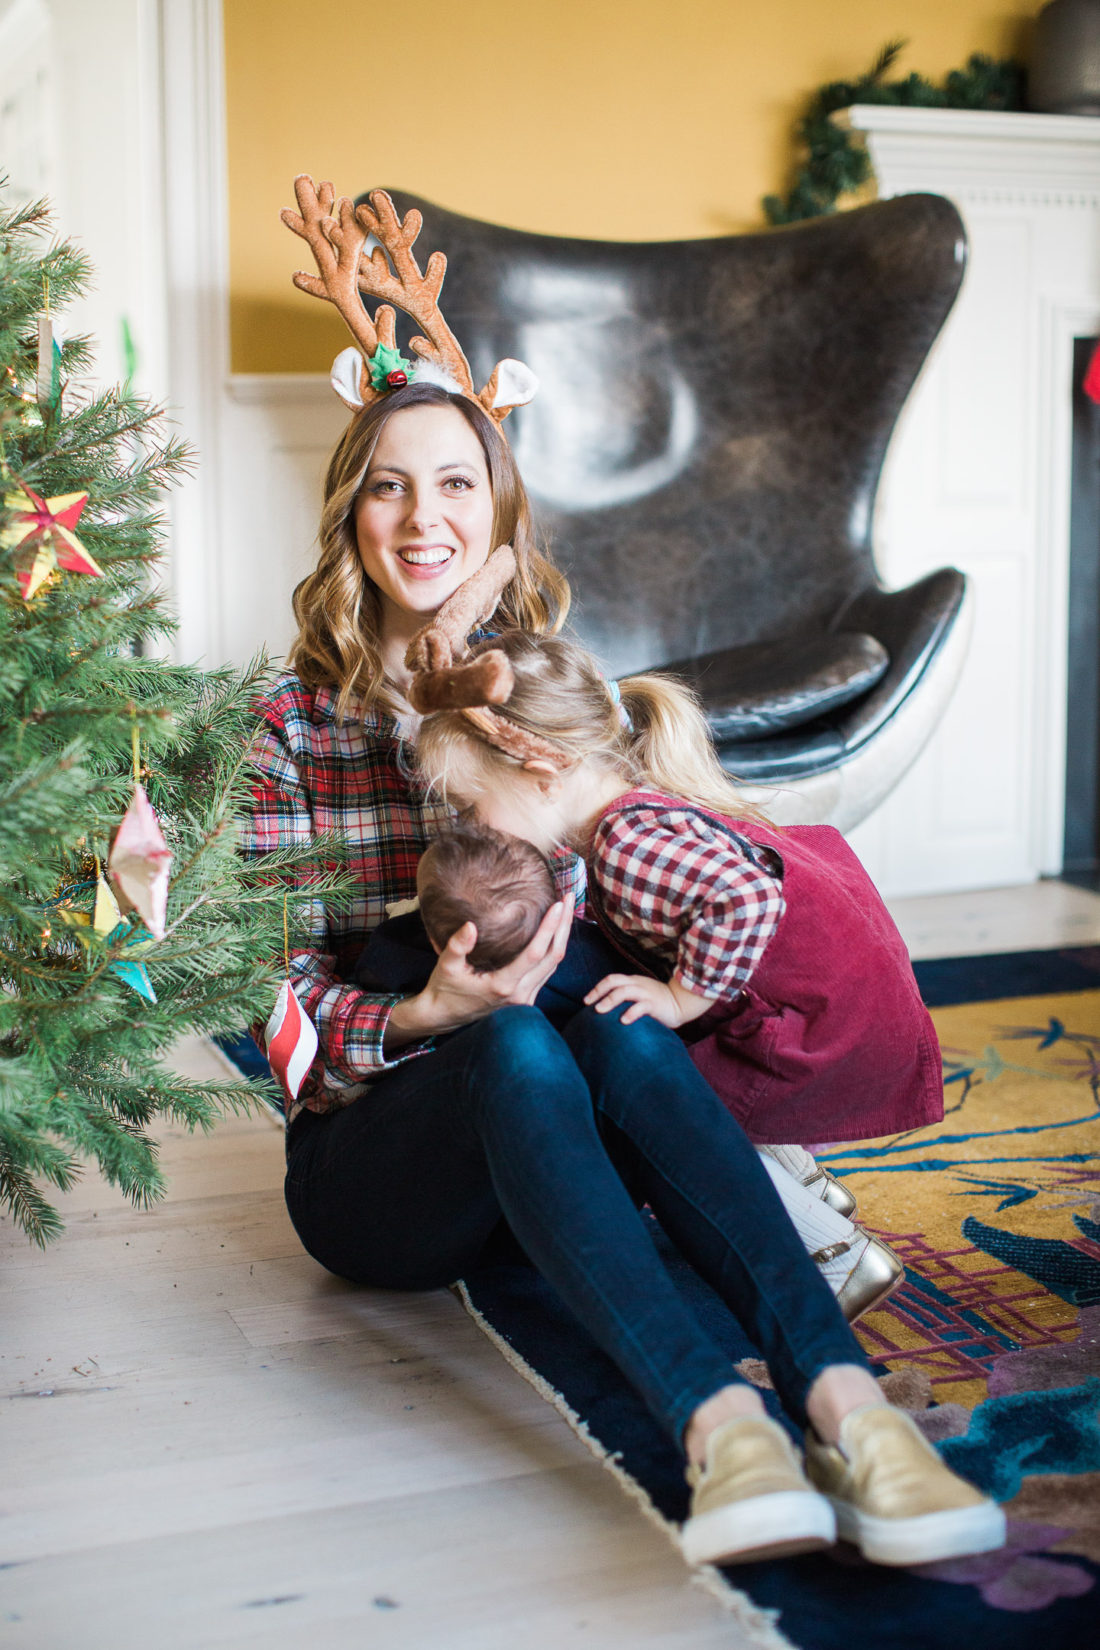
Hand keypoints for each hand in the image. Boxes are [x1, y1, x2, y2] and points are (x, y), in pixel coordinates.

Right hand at [386, 894, 573, 1046]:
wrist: (444, 1016)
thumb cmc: (444, 989)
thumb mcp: (446, 966)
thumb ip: (457, 946)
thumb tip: (470, 926)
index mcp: (503, 985)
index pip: (536, 953)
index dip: (549, 928)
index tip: (558, 905)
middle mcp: (520, 995)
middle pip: (554, 957)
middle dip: (564, 926)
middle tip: (570, 897)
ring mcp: (526, 1000)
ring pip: (555, 965)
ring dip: (562, 937)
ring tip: (566, 910)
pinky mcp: (526, 999)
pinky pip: (547, 972)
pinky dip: (554, 950)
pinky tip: (555, 932)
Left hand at [584, 971, 714, 1028]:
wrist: (682, 1002)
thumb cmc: (657, 1002)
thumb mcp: (640, 996)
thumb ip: (627, 999)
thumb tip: (606, 1011)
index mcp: (633, 982)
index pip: (611, 979)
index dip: (597, 988)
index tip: (586, 1001)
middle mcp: (638, 985)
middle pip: (614, 981)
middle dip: (599, 991)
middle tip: (589, 1004)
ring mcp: (646, 993)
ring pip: (624, 991)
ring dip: (610, 1000)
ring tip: (599, 1010)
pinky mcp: (655, 1004)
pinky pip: (641, 1007)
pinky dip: (631, 1013)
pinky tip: (623, 1021)